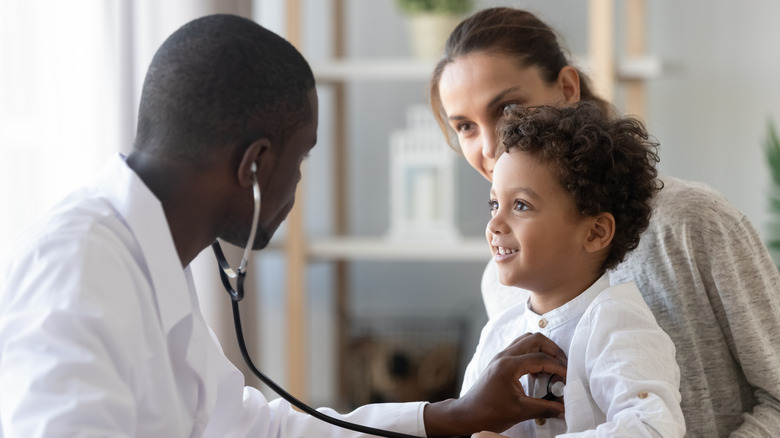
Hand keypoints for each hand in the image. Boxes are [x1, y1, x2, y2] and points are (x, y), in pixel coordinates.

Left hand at [424, 333, 566, 436]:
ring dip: (543, 349)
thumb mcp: (520, 411)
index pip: (540, 358)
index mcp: (508, 365)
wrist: (468, 414)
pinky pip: (520, 348)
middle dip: (553, 350)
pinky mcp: (500, 361)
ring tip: (553, 366)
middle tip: (564, 365)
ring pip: (527, 340)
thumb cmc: (489, 412)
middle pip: (535, 339)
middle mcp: (504, 356)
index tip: (568, 377)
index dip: (558, 366)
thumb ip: (544, 408)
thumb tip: (564, 409)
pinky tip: (539, 370)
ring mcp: (501, 356)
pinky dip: (533, 354)